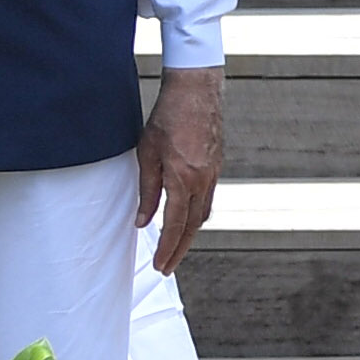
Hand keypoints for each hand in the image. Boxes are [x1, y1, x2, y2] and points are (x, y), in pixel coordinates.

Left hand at [138, 66, 225, 274]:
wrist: (196, 92)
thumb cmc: (168, 118)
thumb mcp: (147, 154)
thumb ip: (147, 190)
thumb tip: (143, 221)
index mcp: (183, 180)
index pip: (174, 225)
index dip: (166, 248)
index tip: (160, 265)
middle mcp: (202, 182)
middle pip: (192, 227)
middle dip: (178, 250)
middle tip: (166, 267)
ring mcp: (213, 175)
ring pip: (202, 215)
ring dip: (188, 234)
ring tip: (174, 247)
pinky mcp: (217, 167)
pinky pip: (208, 200)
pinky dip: (197, 215)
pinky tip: (188, 219)